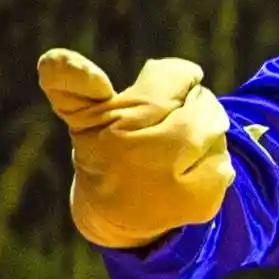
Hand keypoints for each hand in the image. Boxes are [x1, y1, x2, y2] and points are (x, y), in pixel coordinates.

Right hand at [35, 48, 232, 249]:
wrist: (117, 217)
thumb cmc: (106, 150)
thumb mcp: (83, 115)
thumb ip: (69, 82)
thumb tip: (54, 60)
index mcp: (103, 124)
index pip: (165, 79)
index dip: (176, 75)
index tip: (183, 76)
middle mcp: (134, 154)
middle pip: (198, 103)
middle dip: (194, 100)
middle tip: (178, 112)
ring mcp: (168, 182)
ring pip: (215, 129)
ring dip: (206, 129)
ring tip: (178, 144)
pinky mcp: (197, 203)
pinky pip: (224, 163)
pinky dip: (213, 160)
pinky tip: (188, 169)